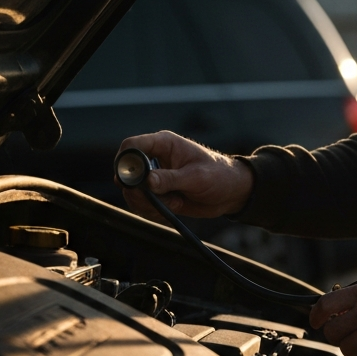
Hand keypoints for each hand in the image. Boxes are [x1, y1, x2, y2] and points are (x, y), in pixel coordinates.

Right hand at [116, 130, 253, 221]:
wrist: (231, 193)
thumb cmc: (219, 175)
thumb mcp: (196, 177)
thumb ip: (171, 179)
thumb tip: (147, 182)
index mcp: (163, 144)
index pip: (132, 146)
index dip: (125, 162)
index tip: (133, 181)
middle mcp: (155, 159)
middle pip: (126, 173)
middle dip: (137, 190)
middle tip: (155, 199)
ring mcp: (155, 178)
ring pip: (132, 192)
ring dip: (148, 203)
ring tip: (174, 203)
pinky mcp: (158, 195)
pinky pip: (143, 205)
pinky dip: (153, 211)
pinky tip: (173, 208)